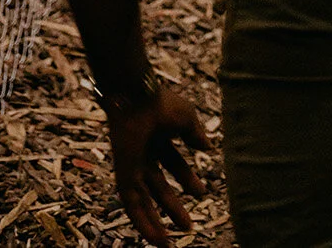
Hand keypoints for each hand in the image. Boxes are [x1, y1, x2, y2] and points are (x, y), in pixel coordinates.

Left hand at [106, 83, 210, 244]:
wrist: (138, 99)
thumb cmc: (160, 102)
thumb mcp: (186, 118)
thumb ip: (195, 133)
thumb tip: (208, 147)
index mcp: (158, 138)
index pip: (174, 164)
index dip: (187, 179)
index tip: (201, 194)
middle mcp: (144, 154)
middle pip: (159, 188)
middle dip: (173, 206)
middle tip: (188, 226)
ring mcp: (132, 166)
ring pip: (144, 201)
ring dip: (156, 222)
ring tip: (168, 243)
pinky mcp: (123, 176)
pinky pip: (132, 205)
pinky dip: (143, 222)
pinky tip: (156, 237)